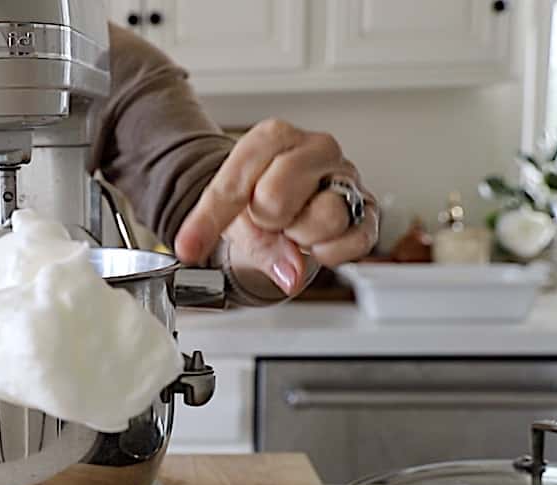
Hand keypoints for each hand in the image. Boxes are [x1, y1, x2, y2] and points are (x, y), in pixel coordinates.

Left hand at [174, 119, 378, 295]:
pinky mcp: (369, 208)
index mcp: (274, 137)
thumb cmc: (260, 197)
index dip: (209, 220)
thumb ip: (255, 242)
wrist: (286, 201)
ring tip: (294, 227)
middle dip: (266, 222)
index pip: (236, 183)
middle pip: (278, 198)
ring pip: (325, 216)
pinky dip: (331, 252)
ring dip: (301, 236)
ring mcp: (347, 176)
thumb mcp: (236, 214)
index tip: (188, 247)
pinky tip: (316, 242)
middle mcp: (316, 148)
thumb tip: (291, 275)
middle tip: (268, 220)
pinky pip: (354, 240)